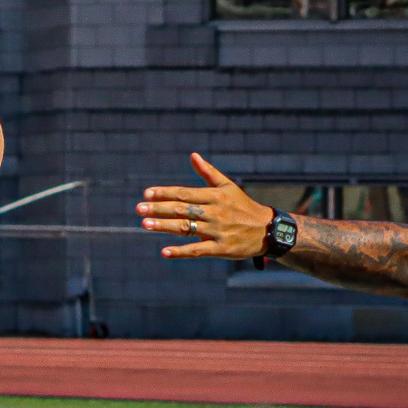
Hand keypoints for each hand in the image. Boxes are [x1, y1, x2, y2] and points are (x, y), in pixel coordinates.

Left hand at [136, 153, 276, 258]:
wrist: (268, 230)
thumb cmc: (243, 206)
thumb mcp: (228, 187)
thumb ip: (208, 172)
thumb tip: (193, 155)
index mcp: (215, 196)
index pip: (185, 194)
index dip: (165, 193)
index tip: (146, 194)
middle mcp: (215, 212)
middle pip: (182, 210)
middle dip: (159, 209)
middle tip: (139, 209)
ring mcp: (218, 231)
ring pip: (187, 228)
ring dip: (165, 226)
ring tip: (145, 224)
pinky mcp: (221, 248)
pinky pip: (198, 250)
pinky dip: (181, 251)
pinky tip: (165, 251)